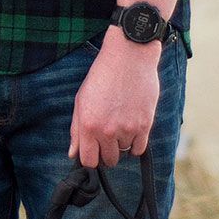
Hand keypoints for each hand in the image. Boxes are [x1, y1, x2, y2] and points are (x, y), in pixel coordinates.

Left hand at [69, 36, 160, 168]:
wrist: (128, 57)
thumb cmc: (102, 76)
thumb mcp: (81, 100)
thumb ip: (76, 130)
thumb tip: (73, 153)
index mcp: (88, 125)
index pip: (88, 161)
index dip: (91, 158)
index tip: (94, 150)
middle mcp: (106, 131)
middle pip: (108, 160)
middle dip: (106, 152)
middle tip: (108, 137)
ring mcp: (127, 129)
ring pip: (123, 153)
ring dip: (122, 144)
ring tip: (121, 123)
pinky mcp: (145, 125)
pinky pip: (139, 149)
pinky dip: (136, 144)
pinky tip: (132, 130)